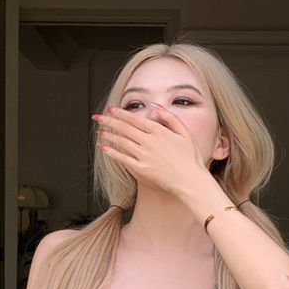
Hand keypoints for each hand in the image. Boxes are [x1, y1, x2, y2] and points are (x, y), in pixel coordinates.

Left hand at [93, 105, 208, 197]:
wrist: (191, 182)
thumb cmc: (191, 158)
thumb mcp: (186, 133)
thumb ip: (170, 118)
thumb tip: (155, 106)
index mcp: (160, 132)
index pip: (135, 119)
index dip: (121, 113)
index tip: (111, 109)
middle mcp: (149, 142)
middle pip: (124, 128)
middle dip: (109, 121)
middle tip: (97, 117)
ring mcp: (144, 156)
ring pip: (122, 142)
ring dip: (108, 135)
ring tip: (100, 131)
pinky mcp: (142, 169)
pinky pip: (123, 159)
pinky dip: (111, 152)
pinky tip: (103, 147)